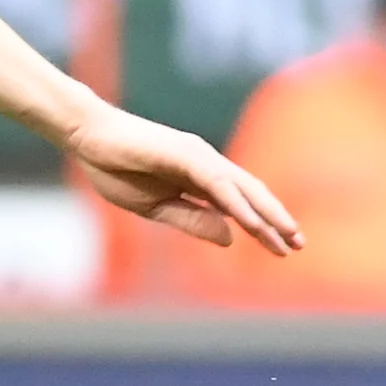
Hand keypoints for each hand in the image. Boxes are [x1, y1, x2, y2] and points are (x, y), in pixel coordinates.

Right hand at [65, 102, 301, 254]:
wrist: (87, 138)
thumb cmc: (116, 169)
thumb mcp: (156, 208)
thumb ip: (193, 220)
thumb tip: (231, 237)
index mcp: (198, 177)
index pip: (239, 203)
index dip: (262, 225)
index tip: (283, 247)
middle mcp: (205, 164)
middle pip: (251, 193)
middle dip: (276, 218)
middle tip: (299, 243)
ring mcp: (197, 156)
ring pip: (241, 188)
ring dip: (265, 213)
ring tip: (286, 235)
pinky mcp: (184, 153)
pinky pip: (217, 183)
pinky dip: (237, 203)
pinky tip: (252, 223)